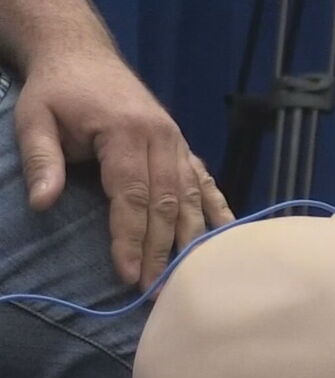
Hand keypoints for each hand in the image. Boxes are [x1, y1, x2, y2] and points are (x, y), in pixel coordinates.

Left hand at [15, 48, 233, 288]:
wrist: (84, 55)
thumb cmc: (58, 90)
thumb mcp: (35, 117)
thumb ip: (41, 159)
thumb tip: (43, 203)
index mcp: (127, 131)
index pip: (132, 195)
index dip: (131, 237)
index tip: (128, 274)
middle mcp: (163, 138)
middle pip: (166, 204)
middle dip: (161, 250)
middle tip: (156, 291)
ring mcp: (178, 142)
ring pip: (190, 198)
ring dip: (189, 240)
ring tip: (186, 277)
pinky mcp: (183, 147)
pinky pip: (205, 182)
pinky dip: (216, 211)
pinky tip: (225, 237)